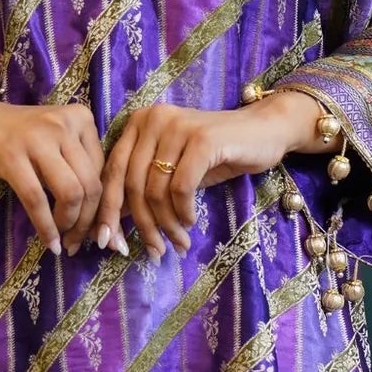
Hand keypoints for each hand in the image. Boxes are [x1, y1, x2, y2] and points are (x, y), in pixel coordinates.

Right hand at [0, 86, 104, 255]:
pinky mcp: (11, 156)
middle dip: (89, 223)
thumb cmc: (15, 135)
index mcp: (82, 118)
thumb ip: (78, 166)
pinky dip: (46, 227)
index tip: (98, 233)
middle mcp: (64, 124)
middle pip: (91, 185)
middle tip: (79, 243)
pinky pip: (36, 200)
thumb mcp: (54, 140)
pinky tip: (49, 243)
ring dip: (70, 225)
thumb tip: (103, 218)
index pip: (104, 171)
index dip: (104, 208)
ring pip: (71, 193)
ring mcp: (38, 138)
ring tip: (63, 241)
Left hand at [96, 88, 325, 255]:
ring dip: (167, 224)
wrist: (263, 132)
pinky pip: (181, 187)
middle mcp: (152, 119)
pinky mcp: (202, 139)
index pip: (113, 172)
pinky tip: (191, 221)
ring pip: (156, 190)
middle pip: (133, 184)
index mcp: (138, 123)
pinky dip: (183, 211)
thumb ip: (142, 188)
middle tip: (155, 251)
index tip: (109, 244)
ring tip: (179, 242)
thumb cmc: (214, 155)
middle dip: (142, 225)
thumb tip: (111, 230)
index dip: (108, 211)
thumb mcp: (171, 170)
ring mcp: (177, 126)